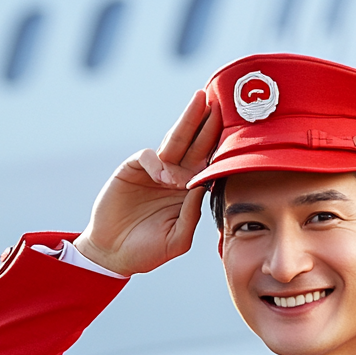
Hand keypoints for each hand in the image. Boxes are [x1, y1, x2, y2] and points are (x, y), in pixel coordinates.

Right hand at [73, 91, 221, 275]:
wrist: (114, 254)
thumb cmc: (148, 250)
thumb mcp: (177, 239)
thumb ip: (191, 215)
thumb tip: (204, 186)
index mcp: (189, 190)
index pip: (209, 162)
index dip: (221, 145)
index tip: (240, 129)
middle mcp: (174, 175)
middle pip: (195, 143)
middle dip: (207, 121)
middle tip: (221, 100)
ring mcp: (153, 171)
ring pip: (174, 141)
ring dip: (187, 121)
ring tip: (200, 102)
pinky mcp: (131, 170)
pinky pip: (148, 157)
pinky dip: (157, 163)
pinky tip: (165, 177)